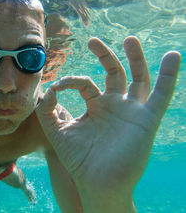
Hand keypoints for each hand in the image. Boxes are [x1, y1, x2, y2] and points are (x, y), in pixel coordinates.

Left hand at [36, 37, 180, 205]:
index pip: (84, 83)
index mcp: (96, 107)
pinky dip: (169, 75)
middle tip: (93, 40)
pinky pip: (161, 94)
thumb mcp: (56, 132)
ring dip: (135, 57)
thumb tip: (50, 89)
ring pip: (138, 78)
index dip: (69, 81)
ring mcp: (132, 110)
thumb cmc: (77, 160)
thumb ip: (47, 110)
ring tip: (129, 39)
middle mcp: (115, 105)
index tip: (57, 86)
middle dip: (105, 55)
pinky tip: (174, 56)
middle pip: (114, 73)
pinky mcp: (147, 119)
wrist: (96, 182)